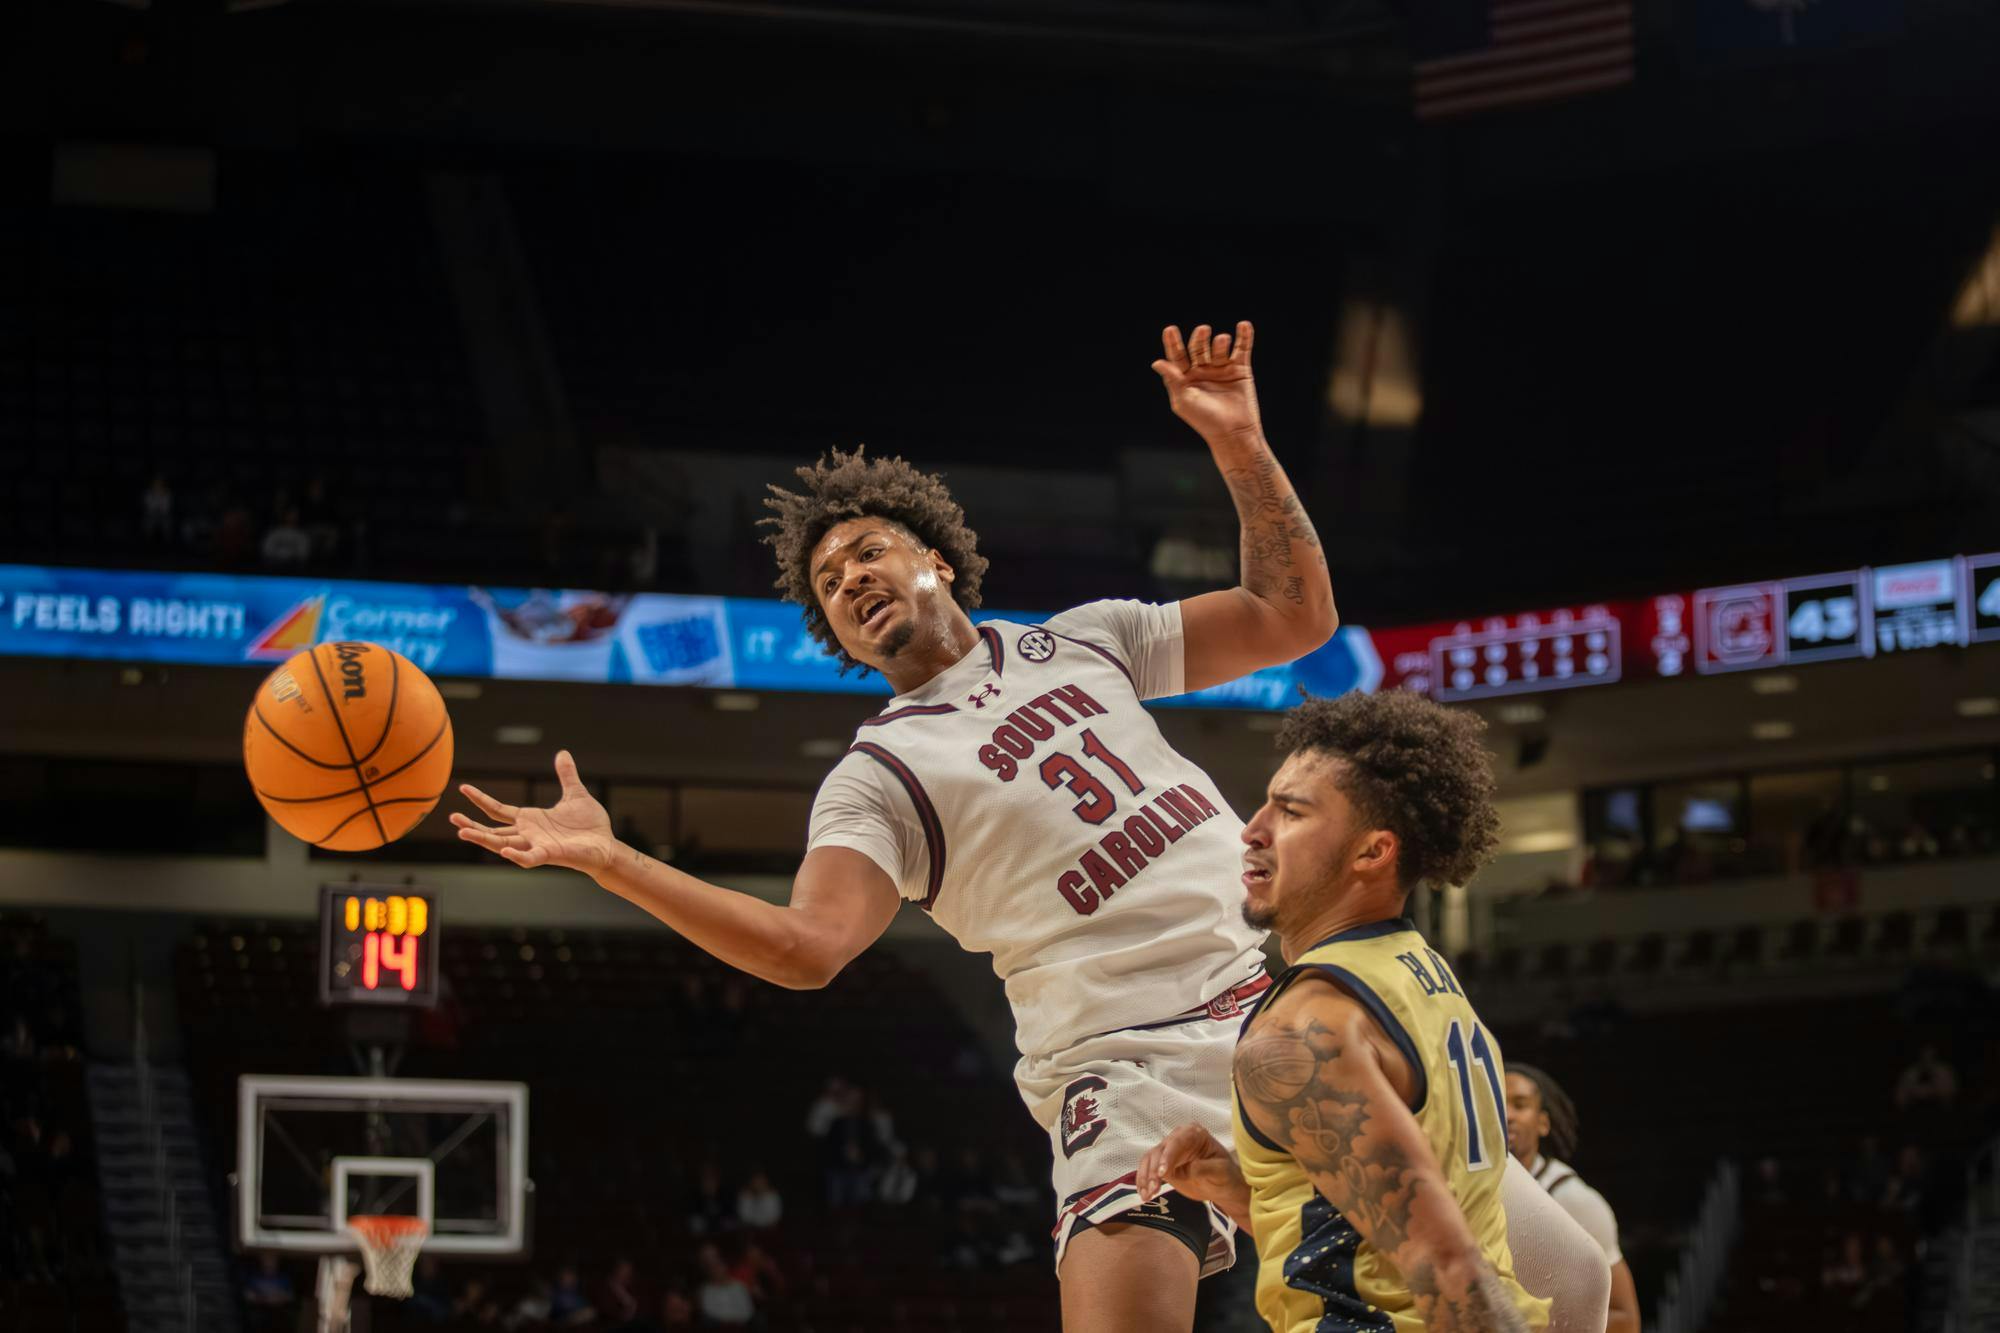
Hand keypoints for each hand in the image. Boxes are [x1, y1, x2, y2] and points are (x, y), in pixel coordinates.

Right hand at [451, 750, 617, 875]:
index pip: (498, 810)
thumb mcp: (576, 794)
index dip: (481, 800)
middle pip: (493, 830)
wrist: (607, 845)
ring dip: (483, 839)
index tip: (463, 788)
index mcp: (530, 819)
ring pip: (503, 844)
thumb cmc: (591, 825)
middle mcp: (529, 834)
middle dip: (472, 825)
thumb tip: (562, 753)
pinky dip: (517, 855)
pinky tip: (504, 851)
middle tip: (452, 817)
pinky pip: (529, 857)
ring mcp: (537, 845)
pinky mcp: (550, 854)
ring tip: (463, 832)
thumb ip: (566, 775)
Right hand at [1137, 1122, 1244, 1205]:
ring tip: (1148, 1195)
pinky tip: (1144, 1193)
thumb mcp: (1221, 1171)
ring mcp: (1169, 1151)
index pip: (1177, 1142)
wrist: (1222, 1188)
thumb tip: (1187, 1168)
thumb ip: (1205, 1168)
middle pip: (1160, 1150)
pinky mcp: (1162, 1164)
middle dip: (1153, 1170)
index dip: (1168, 1156)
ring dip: (1146, 1177)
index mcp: (1194, 1134)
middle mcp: (1178, 1138)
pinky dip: (1143, 1181)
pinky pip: (1147, 1169)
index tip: (1162, 1173)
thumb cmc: (1225, 1176)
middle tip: (1153, 1189)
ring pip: (1149, 1159)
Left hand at [1152, 321, 1262, 444]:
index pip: (1177, 356)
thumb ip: (1172, 379)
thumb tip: (1157, 362)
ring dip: (1220, 341)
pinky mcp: (1241, 370)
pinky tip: (1244, 325)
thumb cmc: (1205, 420)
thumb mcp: (1184, 400)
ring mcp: (1222, 369)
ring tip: (1222, 340)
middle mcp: (1203, 371)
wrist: (1234, 432)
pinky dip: (1245, 337)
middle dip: (1199, 338)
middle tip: (1203, 331)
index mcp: (1186, 378)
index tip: (1170, 330)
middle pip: (1198, 348)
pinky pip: (1242, 349)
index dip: (1173, 343)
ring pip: (1219, 348)